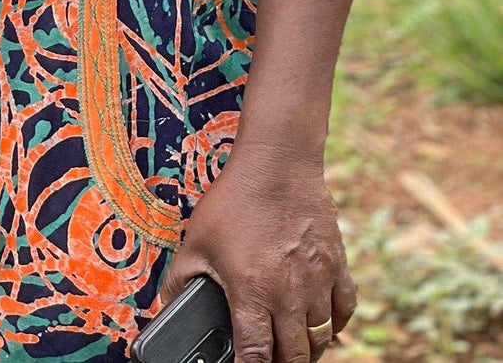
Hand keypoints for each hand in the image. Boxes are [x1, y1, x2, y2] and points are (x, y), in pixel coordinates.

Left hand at [158, 145, 355, 362]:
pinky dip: (334, 326)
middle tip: (268, 359)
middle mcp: (290, 295)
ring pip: (321, 338)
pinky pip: (344, 312)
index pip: (256, 355)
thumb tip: (163, 305)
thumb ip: (181, 278)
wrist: (276, 165)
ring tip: (290, 349)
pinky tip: (320, 325)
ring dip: (306, 349)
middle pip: (294, 355)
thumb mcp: (196, 240)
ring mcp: (318, 283)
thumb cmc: (234, 201)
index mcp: (252, 292)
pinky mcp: (338, 267)